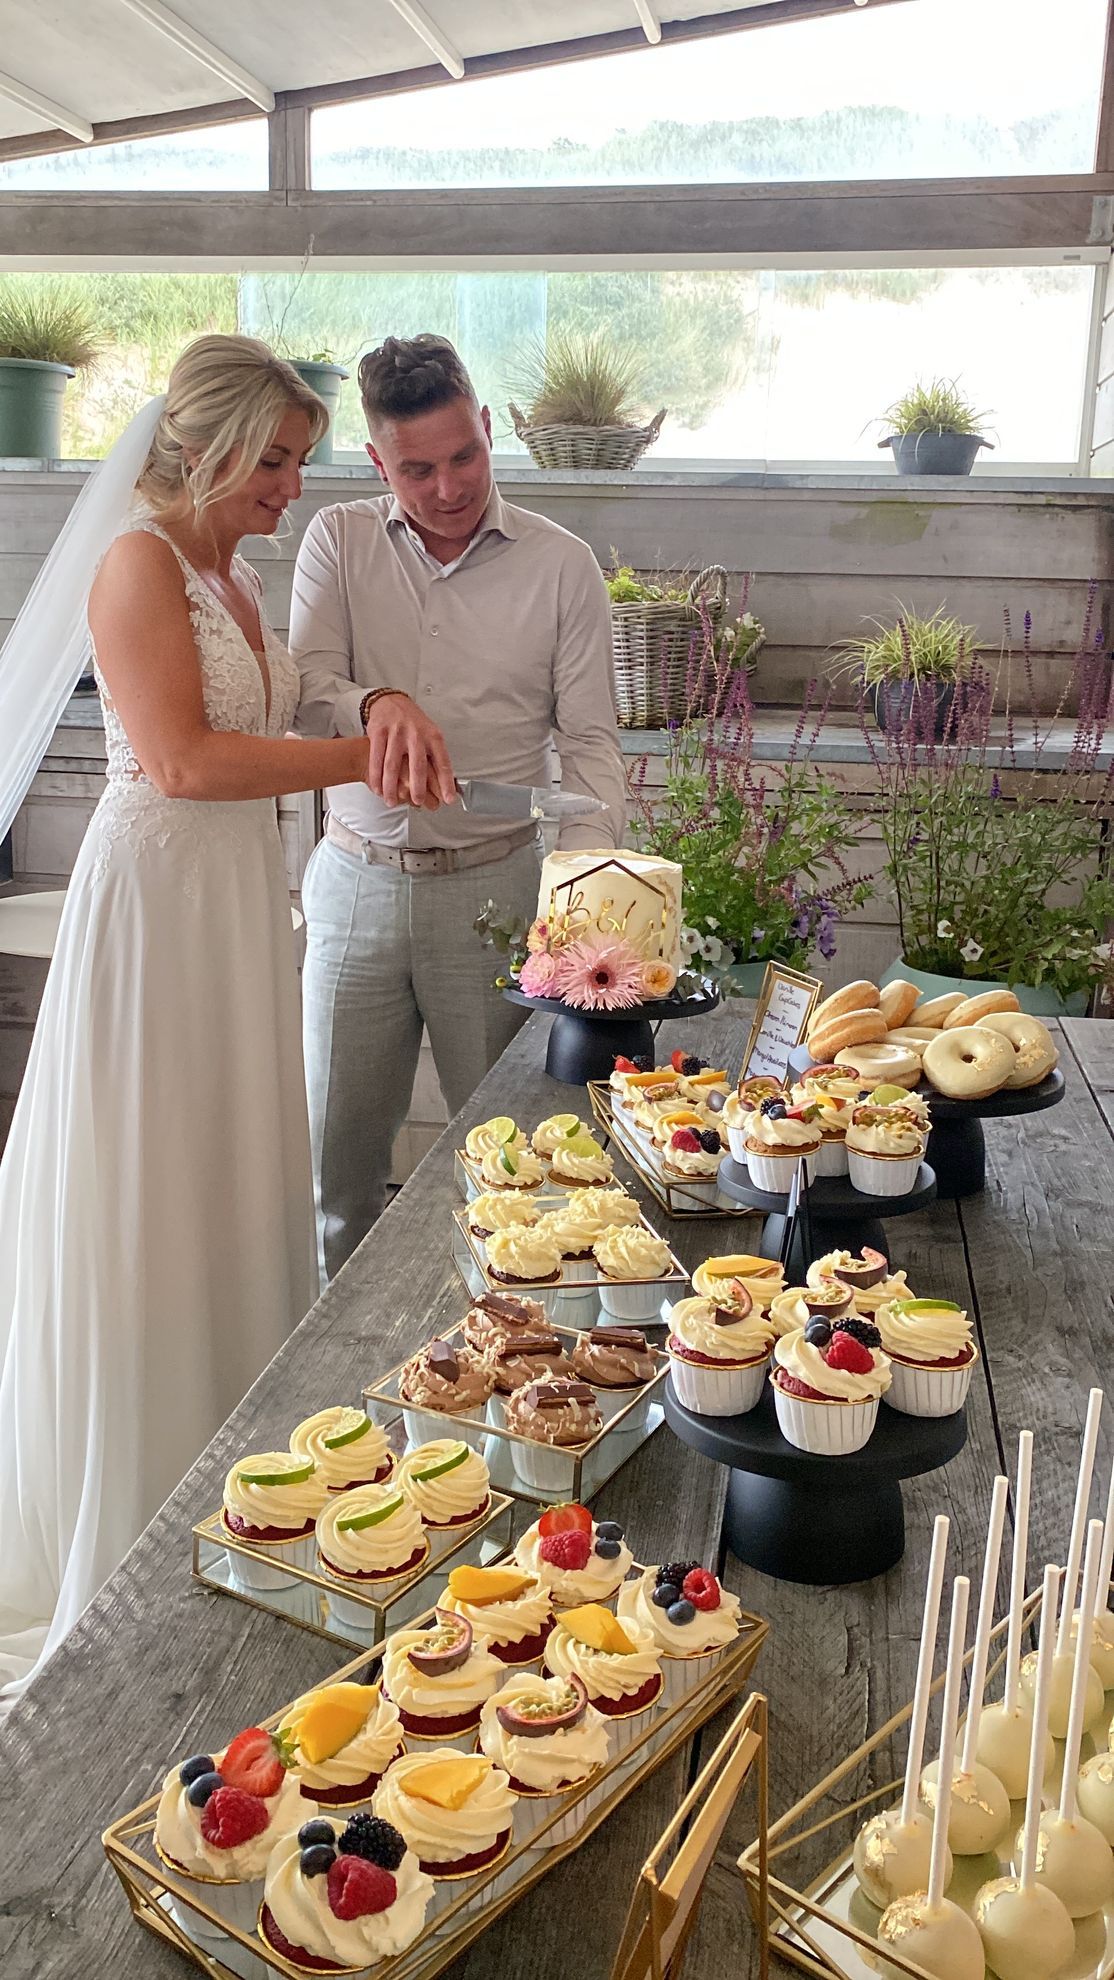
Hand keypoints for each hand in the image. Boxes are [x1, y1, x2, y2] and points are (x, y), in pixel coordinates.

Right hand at [365, 694, 455, 809]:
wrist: (391, 701)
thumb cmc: (413, 724)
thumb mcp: (431, 736)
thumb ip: (437, 759)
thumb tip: (450, 786)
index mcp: (433, 737)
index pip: (442, 762)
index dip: (446, 782)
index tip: (448, 799)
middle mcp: (416, 734)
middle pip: (417, 765)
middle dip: (418, 786)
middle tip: (417, 801)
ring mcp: (396, 732)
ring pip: (393, 765)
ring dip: (391, 787)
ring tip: (391, 801)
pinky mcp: (378, 732)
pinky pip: (376, 759)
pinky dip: (376, 777)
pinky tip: (378, 789)